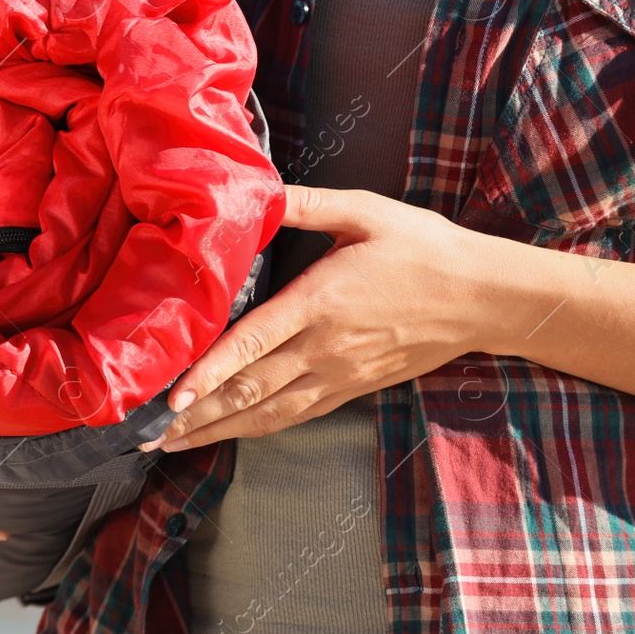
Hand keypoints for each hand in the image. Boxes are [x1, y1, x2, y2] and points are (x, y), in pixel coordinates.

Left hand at [141, 185, 489, 452]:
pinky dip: (255, 428)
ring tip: (172, 445)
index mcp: (320, 301)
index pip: (254, 343)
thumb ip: (304, 202)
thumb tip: (253, 188)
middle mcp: (325, 347)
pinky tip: (227, 433)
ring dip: (218, 431)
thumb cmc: (423, 247)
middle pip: (251, 390)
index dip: (211, 373)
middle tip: (148, 435)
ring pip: (269, 413)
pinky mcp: (352, 389)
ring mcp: (339, 375)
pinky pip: (295, 415)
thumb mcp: (364, 210)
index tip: (175, 397)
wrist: (486, 297)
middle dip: (197, 416)